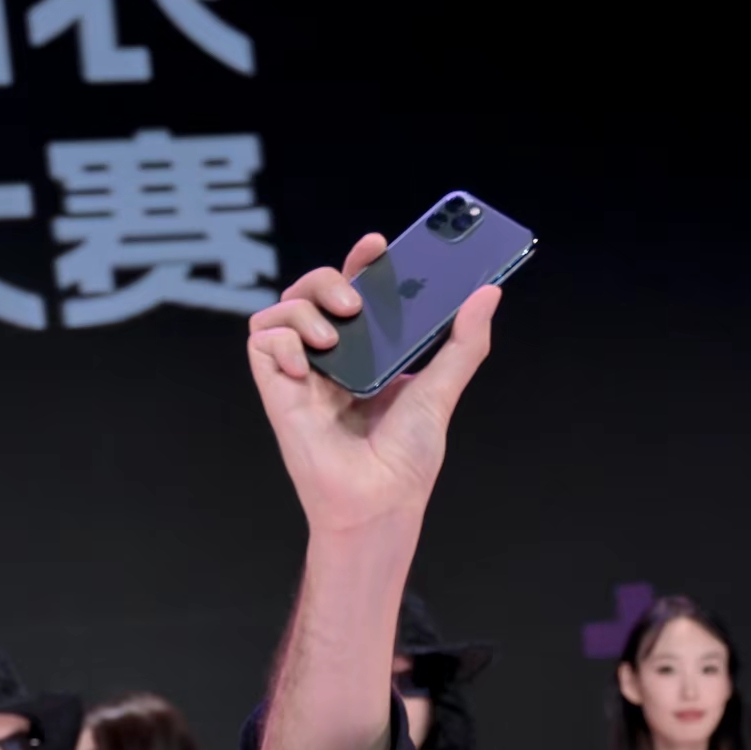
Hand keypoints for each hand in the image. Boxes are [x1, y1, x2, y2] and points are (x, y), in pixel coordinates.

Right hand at [245, 235, 498, 536]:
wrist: (380, 503)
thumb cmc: (405, 460)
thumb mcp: (441, 390)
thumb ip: (464, 343)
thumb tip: (489, 293)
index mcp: (366, 353)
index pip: (355, 290)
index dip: (360, 262)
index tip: (378, 246)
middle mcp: (331, 358)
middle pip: (310, 289)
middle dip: (326, 279)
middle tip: (352, 303)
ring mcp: (302, 374)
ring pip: (280, 309)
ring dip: (302, 310)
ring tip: (333, 341)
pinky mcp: (278, 392)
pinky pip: (261, 342)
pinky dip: (281, 342)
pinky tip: (306, 367)